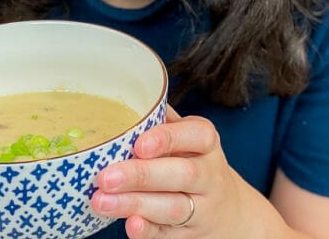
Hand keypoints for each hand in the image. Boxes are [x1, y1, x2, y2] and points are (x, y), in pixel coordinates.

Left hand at [91, 106, 255, 237]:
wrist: (227, 210)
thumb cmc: (194, 162)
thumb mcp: (188, 137)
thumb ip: (162, 121)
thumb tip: (123, 102)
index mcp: (206, 142)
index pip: (196, 135)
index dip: (167, 139)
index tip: (138, 145)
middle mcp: (209, 174)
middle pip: (182, 174)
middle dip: (142, 176)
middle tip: (105, 177)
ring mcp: (203, 207)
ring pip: (173, 206)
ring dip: (135, 204)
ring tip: (101, 201)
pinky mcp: (191, 234)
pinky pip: (169, 233)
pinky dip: (149, 231)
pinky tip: (130, 226)